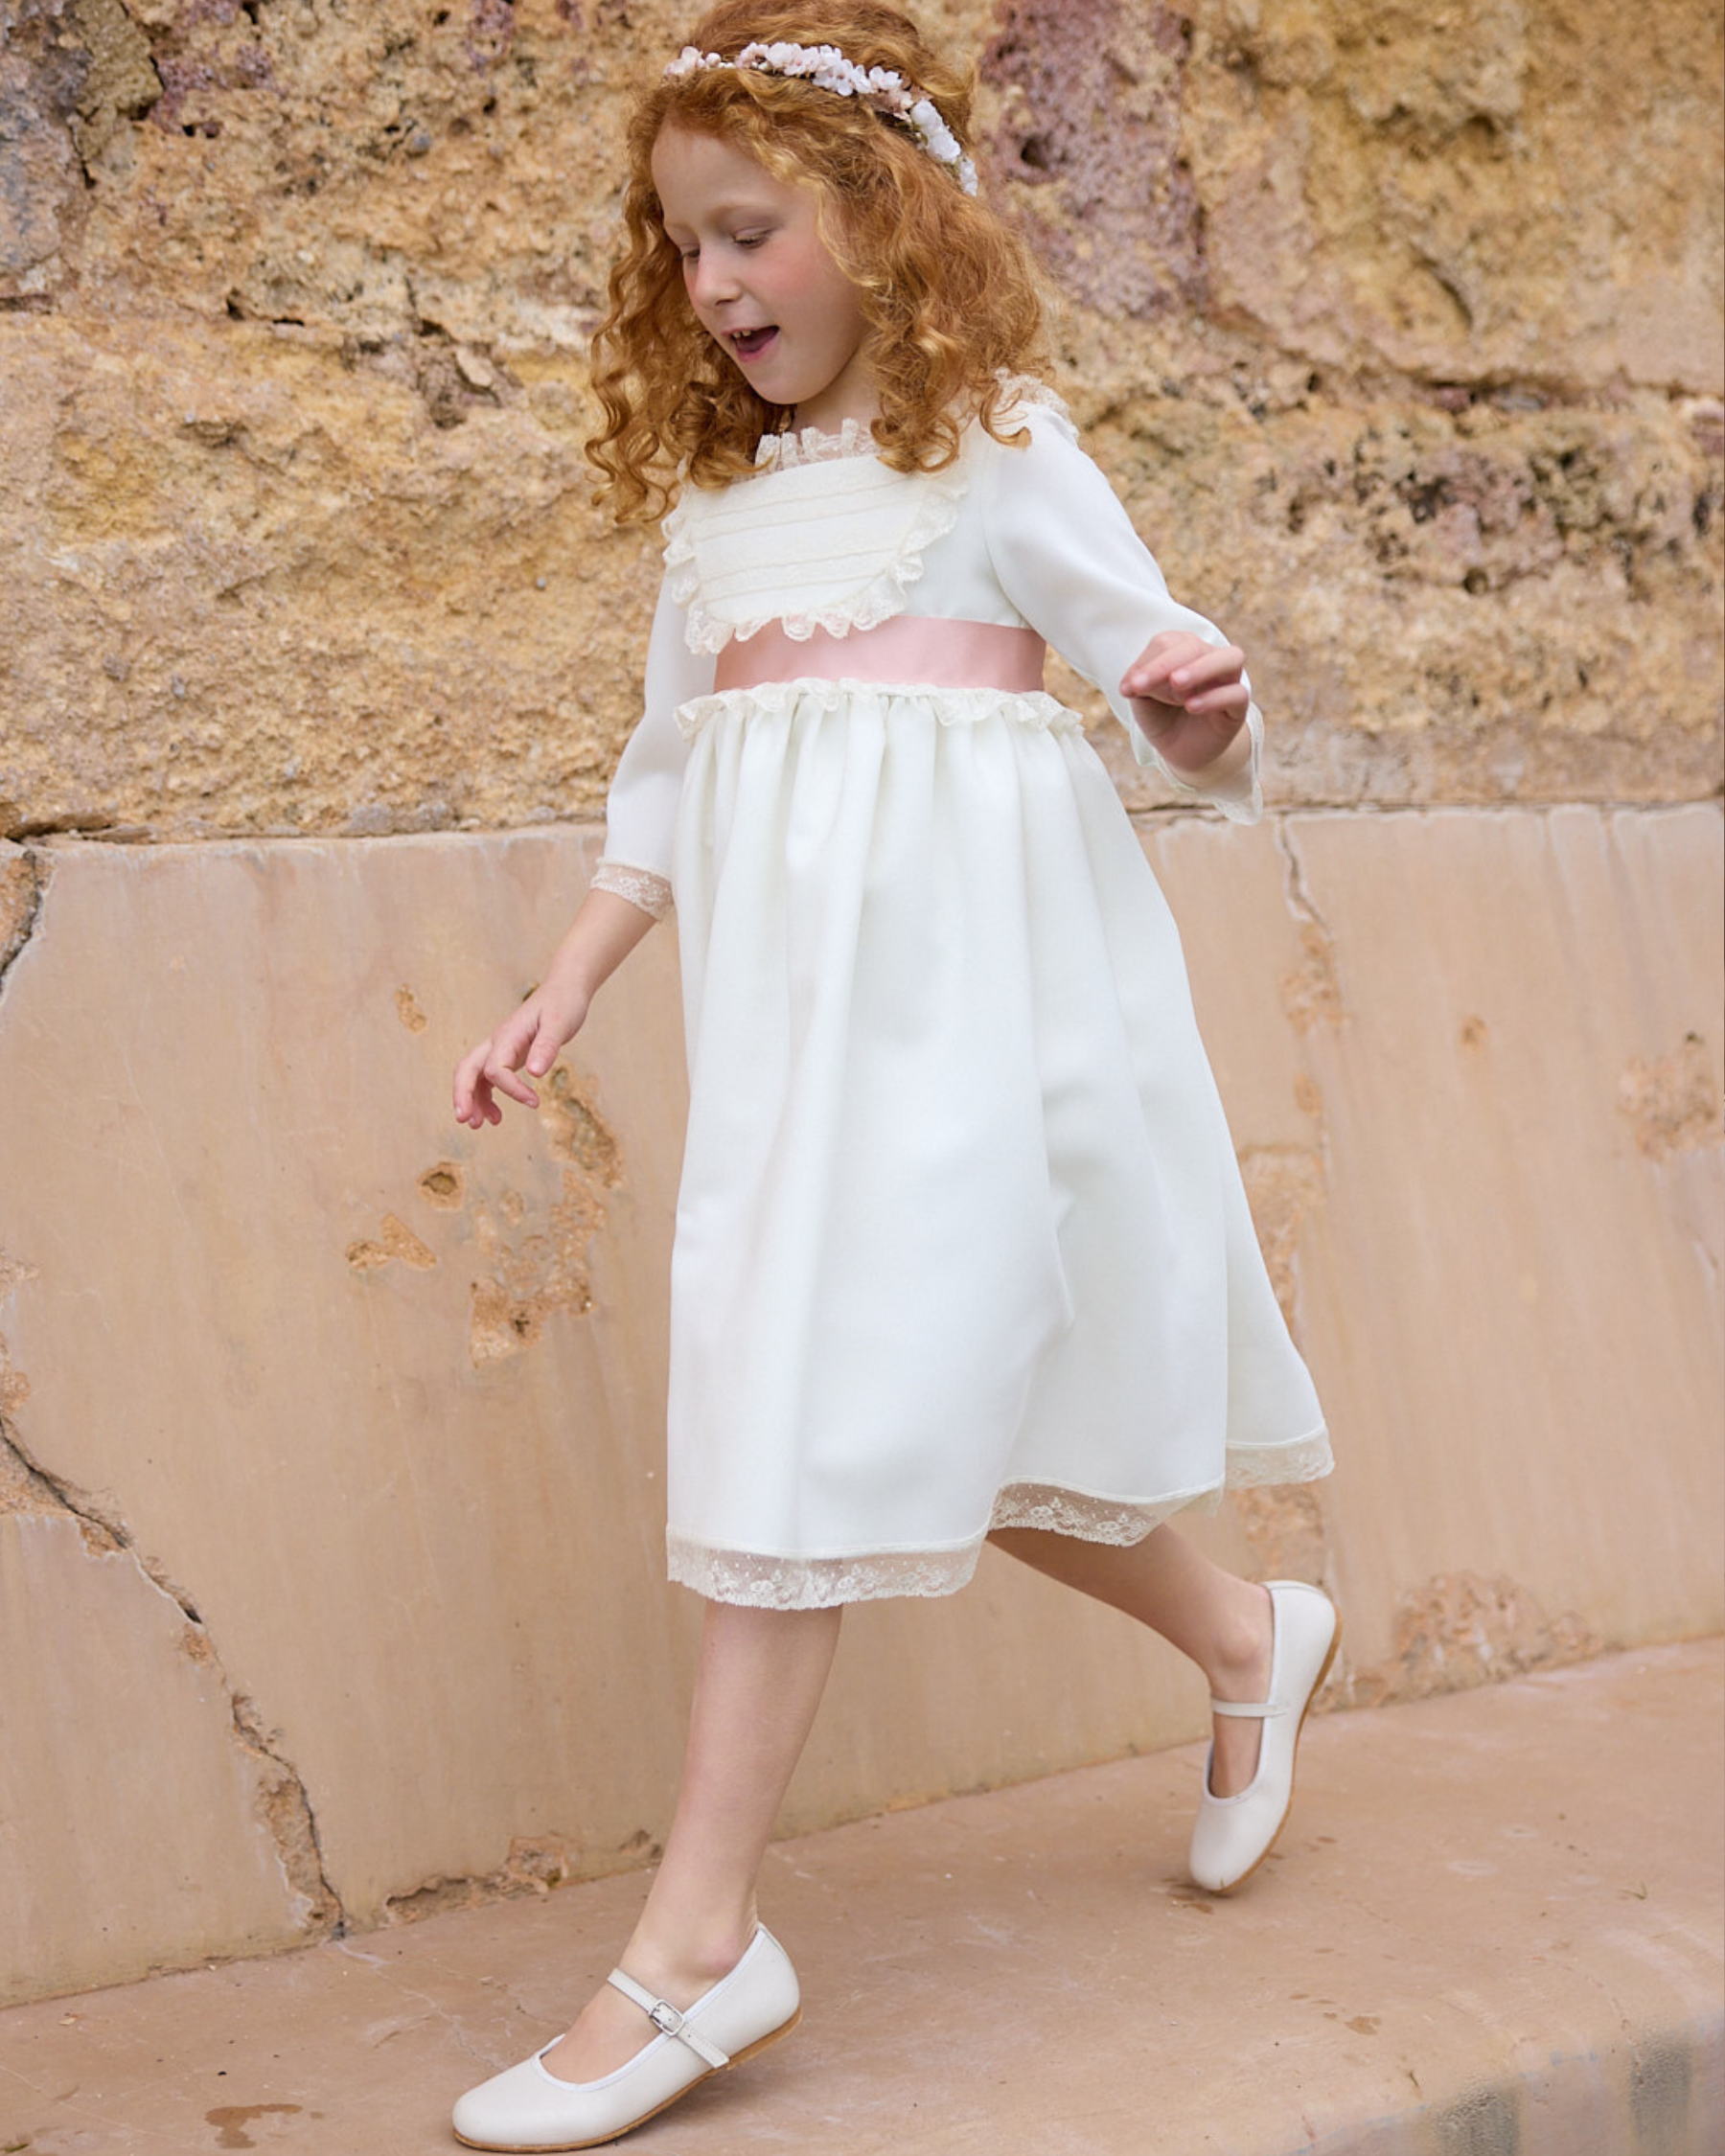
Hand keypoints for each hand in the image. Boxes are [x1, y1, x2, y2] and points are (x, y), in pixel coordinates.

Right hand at [453, 980, 589, 1128]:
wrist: (563, 991)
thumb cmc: (563, 1005)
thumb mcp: (560, 1024)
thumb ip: (546, 1047)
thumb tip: (535, 1073)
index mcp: (508, 1035)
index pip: (496, 1069)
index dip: (511, 1089)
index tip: (535, 1103)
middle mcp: (497, 1042)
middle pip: (466, 1069)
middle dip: (462, 1094)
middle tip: (465, 1120)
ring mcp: (499, 1049)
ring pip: (473, 1076)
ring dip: (472, 1100)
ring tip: (479, 1125)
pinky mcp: (506, 1055)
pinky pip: (487, 1079)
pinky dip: (486, 1098)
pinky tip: (496, 1116)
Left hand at [1120, 631, 1248, 775]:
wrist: (1181, 750)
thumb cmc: (1163, 716)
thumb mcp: (1144, 700)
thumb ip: (1141, 685)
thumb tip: (1134, 680)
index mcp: (1183, 650)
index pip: (1167, 643)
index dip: (1146, 662)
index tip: (1127, 689)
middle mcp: (1209, 657)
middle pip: (1194, 646)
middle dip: (1164, 664)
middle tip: (1140, 685)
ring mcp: (1228, 679)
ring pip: (1230, 658)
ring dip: (1200, 668)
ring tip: (1175, 683)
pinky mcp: (1238, 706)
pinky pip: (1237, 694)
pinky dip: (1214, 698)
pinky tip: (1191, 706)